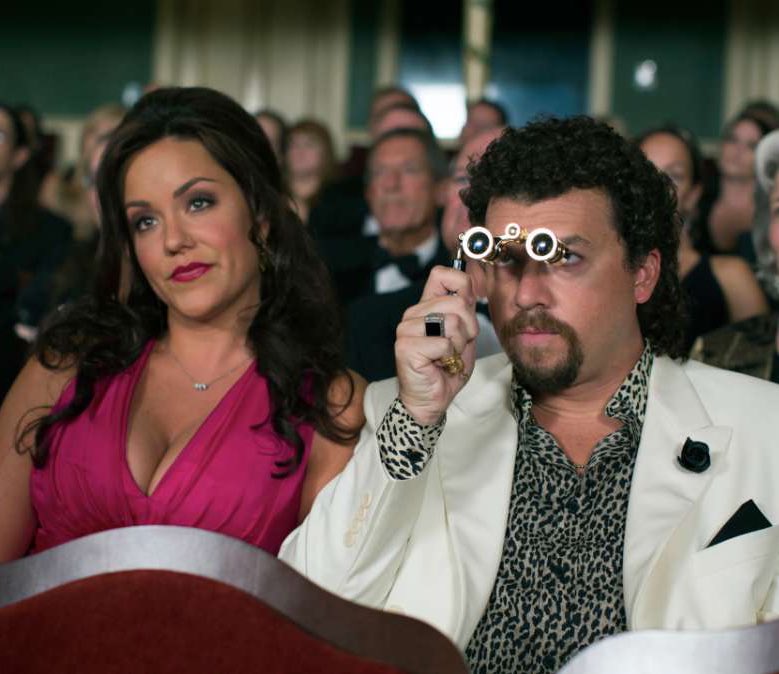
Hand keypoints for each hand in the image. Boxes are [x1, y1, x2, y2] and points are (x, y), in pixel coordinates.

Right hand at [395, 265, 478, 424]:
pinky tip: (439, 365)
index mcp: (426, 306)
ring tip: (447, 356)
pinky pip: (443, 343)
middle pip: (457, 302)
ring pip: (453, 322)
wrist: (433, 399)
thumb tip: (469, 285)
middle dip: (468, 328)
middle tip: (457, 346)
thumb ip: (465, 309)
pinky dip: (449, 358)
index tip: (466, 309)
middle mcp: (413, 314)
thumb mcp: (464, 334)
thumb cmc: (447, 368)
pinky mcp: (405, 347)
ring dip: (458, 344)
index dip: (461, 286)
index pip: (441, 274)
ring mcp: (406, 329)